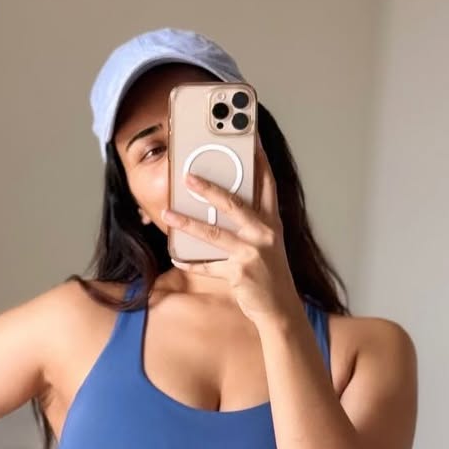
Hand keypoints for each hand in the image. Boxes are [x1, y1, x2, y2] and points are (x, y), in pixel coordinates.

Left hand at [161, 138, 301, 325]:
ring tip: (168, 212)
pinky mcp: (240, 273)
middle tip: (187, 175)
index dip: (259, 160)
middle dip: (209, 188)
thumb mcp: (267, 244)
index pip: (267, 184)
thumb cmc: (271, 274)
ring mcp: (253, 253)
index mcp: (272, 222)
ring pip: (214, 233)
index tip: (249, 139)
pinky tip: (176, 257)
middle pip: (235, 204)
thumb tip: (220, 206)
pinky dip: (191, 262)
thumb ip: (250, 224)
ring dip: (188, 222)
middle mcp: (265, 234)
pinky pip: (208, 265)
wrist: (280, 309)